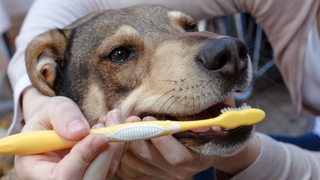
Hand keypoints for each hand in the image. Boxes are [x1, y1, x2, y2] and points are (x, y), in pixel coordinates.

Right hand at [14, 87, 125, 178]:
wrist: (55, 121)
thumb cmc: (50, 116)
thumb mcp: (51, 109)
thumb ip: (62, 117)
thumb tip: (80, 131)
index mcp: (36, 169)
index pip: (61, 176)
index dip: (82, 158)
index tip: (99, 136)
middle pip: (88, 179)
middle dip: (105, 152)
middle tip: (112, 123)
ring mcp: (80, 178)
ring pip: (105, 171)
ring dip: (115, 144)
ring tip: (113, 117)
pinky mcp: (97, 172)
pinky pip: (113, 163)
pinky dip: (120, 144)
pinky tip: (119, 124)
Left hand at [116, 116, 260, 179]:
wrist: (209, 144)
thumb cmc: (209, 126)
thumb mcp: (211, 118)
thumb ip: (202, 114)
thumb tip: (195, 104)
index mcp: (198, 159)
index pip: (176, 157)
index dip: (160, 139)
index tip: (148, 118)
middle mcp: (181, 172)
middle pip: (150, 157)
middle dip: (133, 135)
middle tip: (124, 117)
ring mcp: (164, 174)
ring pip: (136, 160)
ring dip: (121, 139)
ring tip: (113, 120)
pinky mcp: (151, 173)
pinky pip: (129, 163)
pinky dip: (119, 148)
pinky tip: (114, 131)